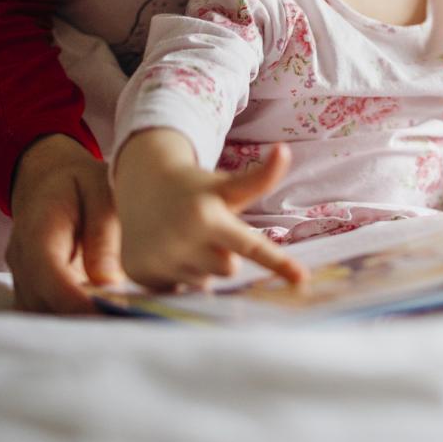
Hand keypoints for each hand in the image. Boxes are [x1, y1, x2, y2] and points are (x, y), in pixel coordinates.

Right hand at [7, 133, 123, 313]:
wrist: (46, 177)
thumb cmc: (79, 181)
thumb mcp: (100, 190)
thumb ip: (103, 233)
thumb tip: (109, 282)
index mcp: (38, 230)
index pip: (49, 276)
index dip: (76, 303)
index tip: (110, 318)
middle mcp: (22, 259)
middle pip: (43, 303)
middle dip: (80, 320)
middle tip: (125, 325)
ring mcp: (23, 275)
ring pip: (41, 313)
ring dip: (75, 323)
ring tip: (118, 323)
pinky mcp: (32, 286)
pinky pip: (45, 310)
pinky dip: (69, 319)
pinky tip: (102, 317)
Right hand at [113, 132, 306, 291]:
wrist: (141, 185)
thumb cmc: (196, 188)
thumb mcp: (227, 185)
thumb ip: (260, 178)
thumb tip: (285, 150)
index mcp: (208, 217)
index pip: (252, 246)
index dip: (278, 263)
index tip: (301, 278)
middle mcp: (183, 241)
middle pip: (229, 269)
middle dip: (224, 255)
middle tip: (208, 233)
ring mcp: (161, 261)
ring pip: (203, 282)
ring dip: (201, 266)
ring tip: (185, 240)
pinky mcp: (142, 275)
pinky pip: (178, 290)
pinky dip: (178, 276)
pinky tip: (168, 252)